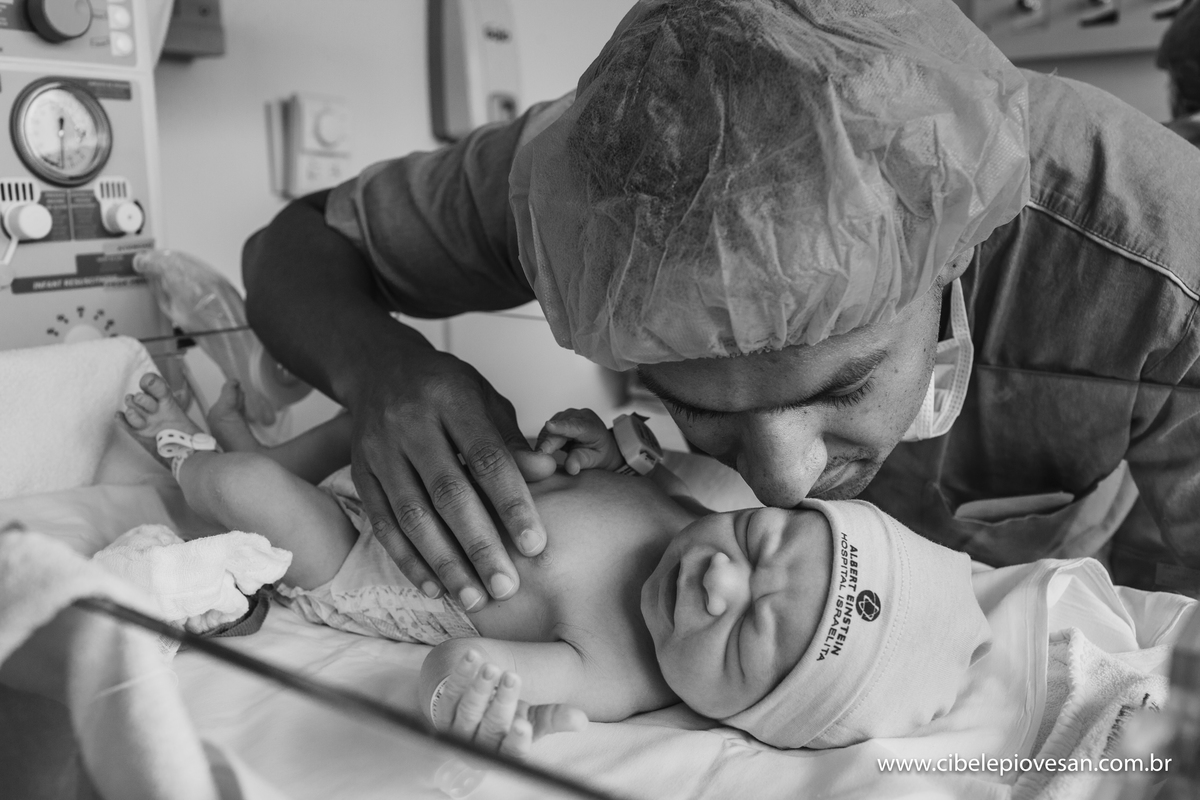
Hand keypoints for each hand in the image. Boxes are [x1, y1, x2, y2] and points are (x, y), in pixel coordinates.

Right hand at [349, 345, 556, 610]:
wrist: (379, 368)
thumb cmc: (446, 389)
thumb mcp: (485, 400)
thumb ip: (512, 441)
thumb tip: (549, 472)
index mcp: (452, 399)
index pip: (487, 457)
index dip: (512, 503)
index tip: (535, 546)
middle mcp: (411, 423)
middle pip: (448, 492)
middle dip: (479, 545)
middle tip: (506, 587)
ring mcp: (379, 449)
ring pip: (412, 515)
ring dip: (444, 562)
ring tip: (473, 599)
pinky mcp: (359, 472)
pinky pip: (382, 523)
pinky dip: (408, 559)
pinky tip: (433, 588)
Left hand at [429, 649, 586, 758]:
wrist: (477, 705)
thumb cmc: (511, 714)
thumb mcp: (535, 718)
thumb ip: (556, 718)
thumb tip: (581, 720)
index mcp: (505, 751)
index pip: (512, 752)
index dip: (517, 740)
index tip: (524, 725)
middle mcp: (479, 744)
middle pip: (491, 726)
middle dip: (502, 701)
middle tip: (512, 678)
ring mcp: (457, 728)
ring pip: (468, 710)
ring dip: (480, 688)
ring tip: (492, 668)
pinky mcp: (442, 710)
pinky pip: (450, 692)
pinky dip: (461, 673)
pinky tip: (472, 655)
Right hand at [535, 408, 625, 475]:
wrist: (602, 444)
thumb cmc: (599, 453)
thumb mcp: (594, 460)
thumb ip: (582, 462)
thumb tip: (570, 468)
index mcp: (592, 427)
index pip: (576, 426)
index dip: (562, 427)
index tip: (549, 426)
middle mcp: (580, 416)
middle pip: (558, 429)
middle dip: (547, 444)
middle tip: (539, 460)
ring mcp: (569, 415)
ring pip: (550, 428)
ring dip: (544, 443)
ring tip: (545, 457)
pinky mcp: (559, 418)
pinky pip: (547, 430)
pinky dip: (544, 441)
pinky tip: (546, 450)